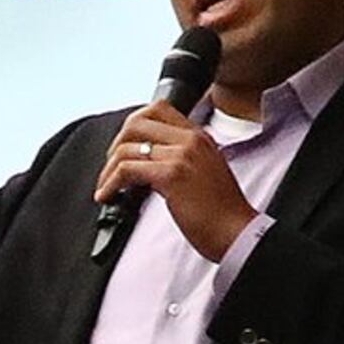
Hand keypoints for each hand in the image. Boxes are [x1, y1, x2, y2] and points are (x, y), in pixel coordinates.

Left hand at [97, 104, 254, 258]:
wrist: (238, 233)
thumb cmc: (222, 214)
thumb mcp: (205, 173)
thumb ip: (180, 160)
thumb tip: (147, 165)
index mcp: (199, 136)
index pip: (158, 109)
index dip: (133, 126)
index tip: (123, 148)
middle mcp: (190, 140)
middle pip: (136, 122)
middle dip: (115, 144)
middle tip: (110, 168)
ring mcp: (182, 155)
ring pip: (126, 147)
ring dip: (108, 170)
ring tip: (106, 188)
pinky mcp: (171, 175)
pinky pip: (126, 169)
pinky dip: (110, 183)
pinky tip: (108, 197)